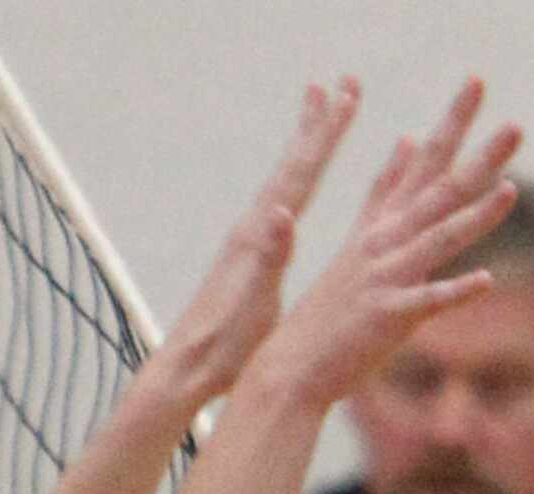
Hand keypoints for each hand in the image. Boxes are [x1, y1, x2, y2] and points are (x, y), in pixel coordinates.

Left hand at [153, 76, 362, 410]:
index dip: (326, 136)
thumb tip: (280, 211)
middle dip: (318, 125)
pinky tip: (293, 190)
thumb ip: (269, 255)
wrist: (186, 369)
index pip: (300, 175)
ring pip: (284, 182)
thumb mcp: (252, 302)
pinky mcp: (246, 259)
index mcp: (258, 237)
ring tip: (317, 117)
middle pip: (292, 165)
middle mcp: (251, 229)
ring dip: (304, 148)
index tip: (347, 97)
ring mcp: (247, 242)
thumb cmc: (223, 345)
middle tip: (340, 84)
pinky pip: (278, 207)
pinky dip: (293, 186)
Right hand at [255, 77, 520, 407]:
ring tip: (512, 191)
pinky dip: (455, 292)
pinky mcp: (386, 316)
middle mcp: (382, 244)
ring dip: (475, 216)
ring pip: (437, 240)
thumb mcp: (357, 241)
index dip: (450, 124)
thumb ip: (384, 193)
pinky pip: (427, 302)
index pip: (422, 165)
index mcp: (379, 226)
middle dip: (479, 157)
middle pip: (438, 191)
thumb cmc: (328, 312)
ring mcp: (384, 278)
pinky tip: (486, 281)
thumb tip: (408, 141)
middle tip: (517, 126)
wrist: (291, 366)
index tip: (476, 84)